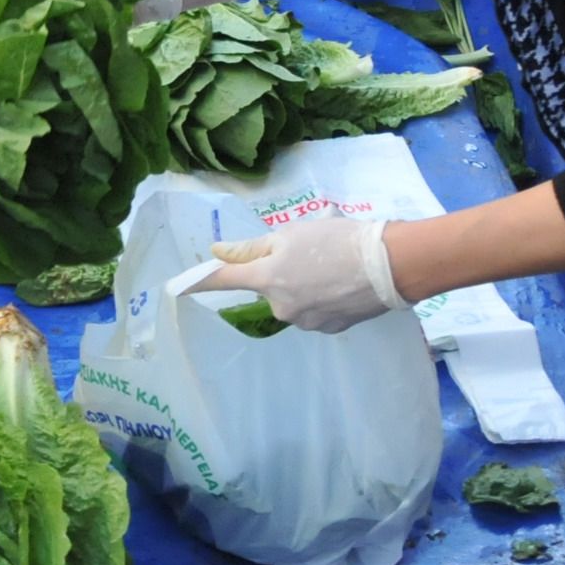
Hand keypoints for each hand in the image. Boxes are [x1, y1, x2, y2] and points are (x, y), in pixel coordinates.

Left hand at [202, 217, 406, 333]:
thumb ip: (253, 248)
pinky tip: (342, 284)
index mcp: (267, 278)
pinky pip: (314, 311)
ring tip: (332, 266)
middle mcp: (280, 306)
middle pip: (268, 287)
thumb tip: (218, 252)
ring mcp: (305, 322)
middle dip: (281, 272)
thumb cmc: (336, 240)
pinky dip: (322, 298)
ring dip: (303, 285)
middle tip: (310, 253)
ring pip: (293, 299)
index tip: (177, 287)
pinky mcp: (329, 329)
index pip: (225, 279)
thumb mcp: (292, 234)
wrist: (388, 265)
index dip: (200, 280)